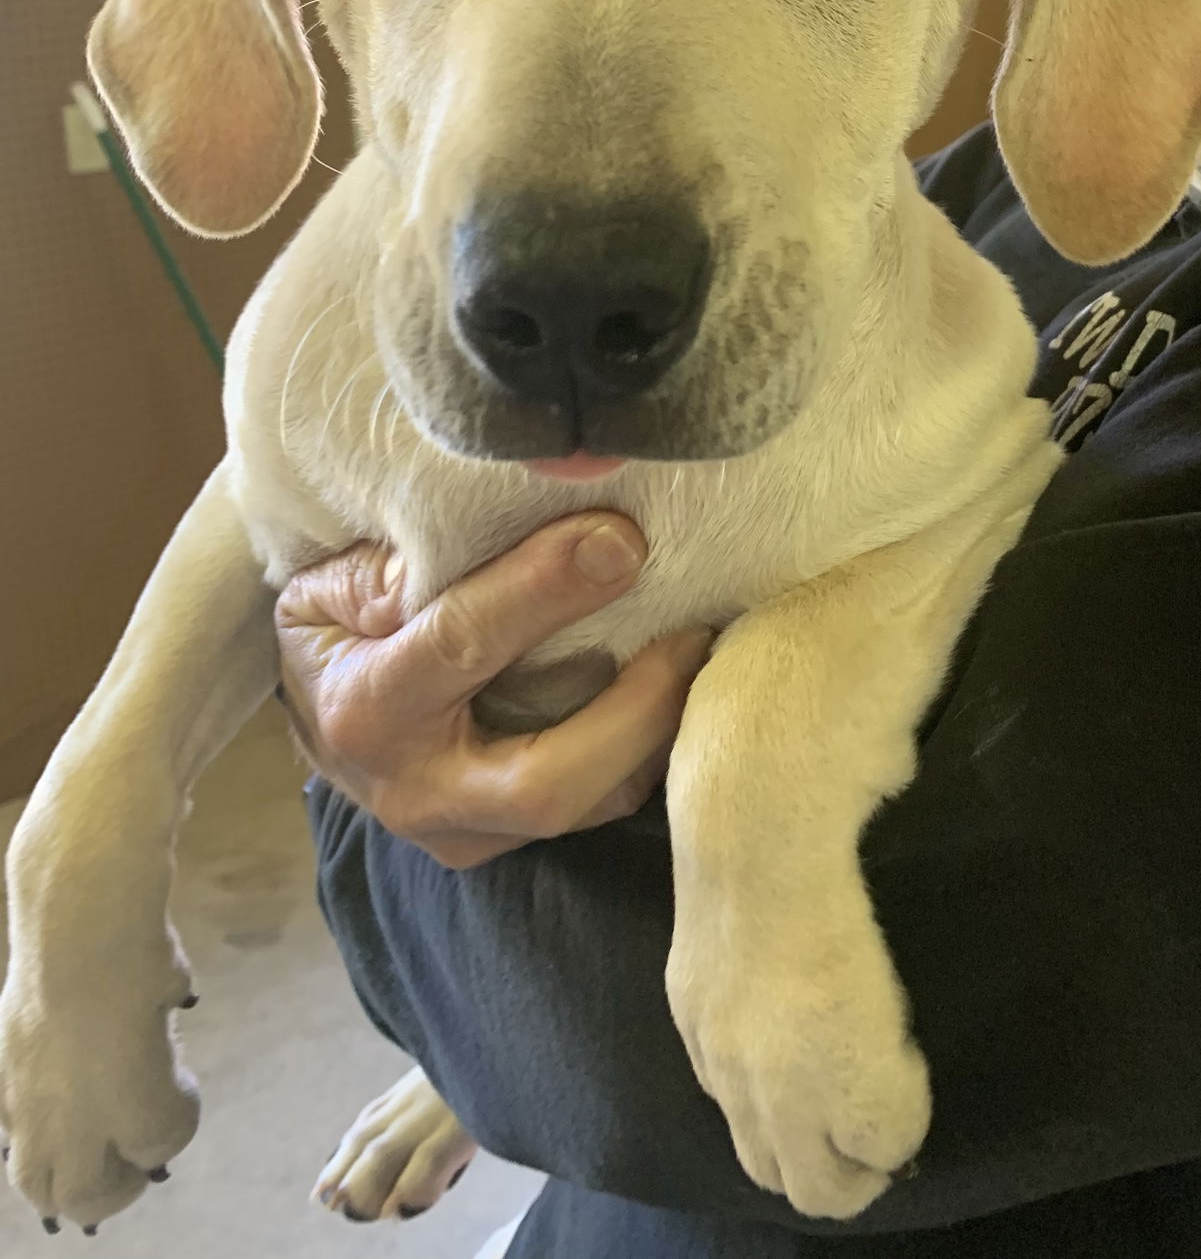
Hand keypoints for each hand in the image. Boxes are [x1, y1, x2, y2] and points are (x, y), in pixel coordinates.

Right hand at [274, 513, 709, 866]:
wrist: (315, 716)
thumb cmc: (333, 630)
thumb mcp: (333, 581)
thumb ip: (405, 561)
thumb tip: (521, 538)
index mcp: (366, 707)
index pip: (464, 644)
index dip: (546, 590)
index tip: (620, 541)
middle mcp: (418, 791)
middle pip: (549, 782)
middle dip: (635, 710)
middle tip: (693, 631)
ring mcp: (468, 833)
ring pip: (591, 805)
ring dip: (658, 733)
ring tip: (704, 651)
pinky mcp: (508, 843)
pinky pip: (600, 804)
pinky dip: (648, 748)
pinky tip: (680, 686)